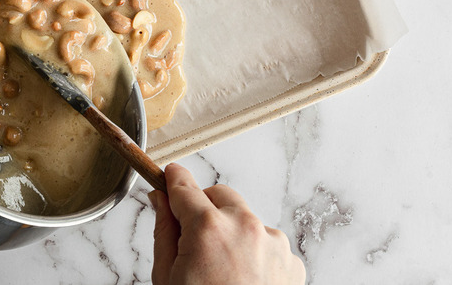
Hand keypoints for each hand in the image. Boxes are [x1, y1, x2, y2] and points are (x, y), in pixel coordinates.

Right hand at [149, 163, 304, 284]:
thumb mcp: (167, 276)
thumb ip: (164, 231)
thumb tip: (160, 202)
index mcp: (209, 228)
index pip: (185, 186)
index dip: (172, 181)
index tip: (168, 177)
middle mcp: (246, 227)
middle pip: (219, 195)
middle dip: (203, 208)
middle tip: (190, 236)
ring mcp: (273, 244)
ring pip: (244, 219)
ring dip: (230, 232)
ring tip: (219, 270)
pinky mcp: (291, 261)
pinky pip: (265, 243)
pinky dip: (253, 253)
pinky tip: (241, 279)